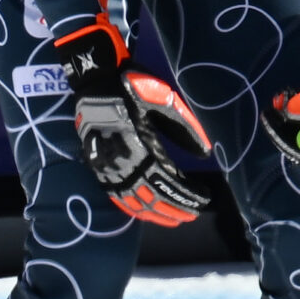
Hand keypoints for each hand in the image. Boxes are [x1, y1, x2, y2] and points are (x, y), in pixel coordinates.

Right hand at [53, 18, 214, 226]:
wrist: (95, 78)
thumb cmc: (132, 86)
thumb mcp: (164, 101)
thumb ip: (184, 128)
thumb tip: (205, 153)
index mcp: (138, 144)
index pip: (167, 181)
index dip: (186, 195)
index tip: (204, 198)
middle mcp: (120, 160)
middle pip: (150, 196)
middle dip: (174, 208)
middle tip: (193, 214)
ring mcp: (106, 165)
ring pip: (132, 200)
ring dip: (154, 213)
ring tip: (174, 220)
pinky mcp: (97, 165)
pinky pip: (114, 194)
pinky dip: (130, 207)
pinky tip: (142, 212)